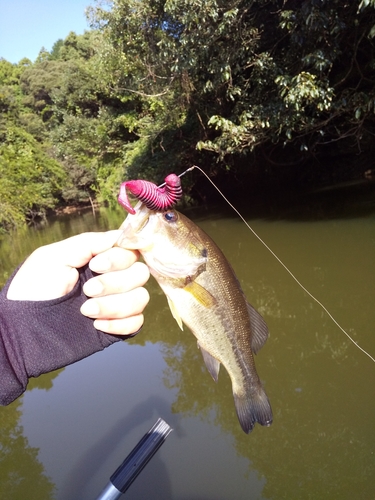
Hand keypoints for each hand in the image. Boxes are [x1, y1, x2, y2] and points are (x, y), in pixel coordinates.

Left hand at [7, 231, 149, 335]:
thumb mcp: (54, 256)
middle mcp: (111, 280)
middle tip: (87, 290)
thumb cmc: (31, 290)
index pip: (130, 251)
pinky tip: (96, 325)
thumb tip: (118, 235)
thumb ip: (88, 242)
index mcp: (98, 260)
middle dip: (115, 283)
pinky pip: (137, 322)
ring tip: (85, 311)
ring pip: (141, 298)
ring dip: (115, 305)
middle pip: (140, 274)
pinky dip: (119, 324)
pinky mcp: (116, 328)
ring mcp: (115, 305)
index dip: (120, 257)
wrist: (22, 330)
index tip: (96, 265)